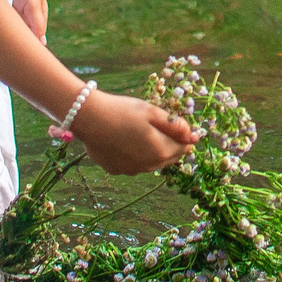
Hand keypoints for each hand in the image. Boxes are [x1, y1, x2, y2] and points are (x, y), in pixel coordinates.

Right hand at [74, 90, 198, 175]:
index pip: (183, 148)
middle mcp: (148, 166)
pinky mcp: (116, 169)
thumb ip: (175, 125)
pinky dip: (134, 155)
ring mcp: (131, 170)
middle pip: (168, 158)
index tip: (181, 126)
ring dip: (153, 151)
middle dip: (170, 145)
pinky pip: (133, 164)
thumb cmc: (123, 111)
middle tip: (163, 128)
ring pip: (151, 162)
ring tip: (142, 132)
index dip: (185, 137)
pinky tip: (125, 140)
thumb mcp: (152, 112)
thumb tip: (193, 135)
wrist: (88, 118)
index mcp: (161, 152)